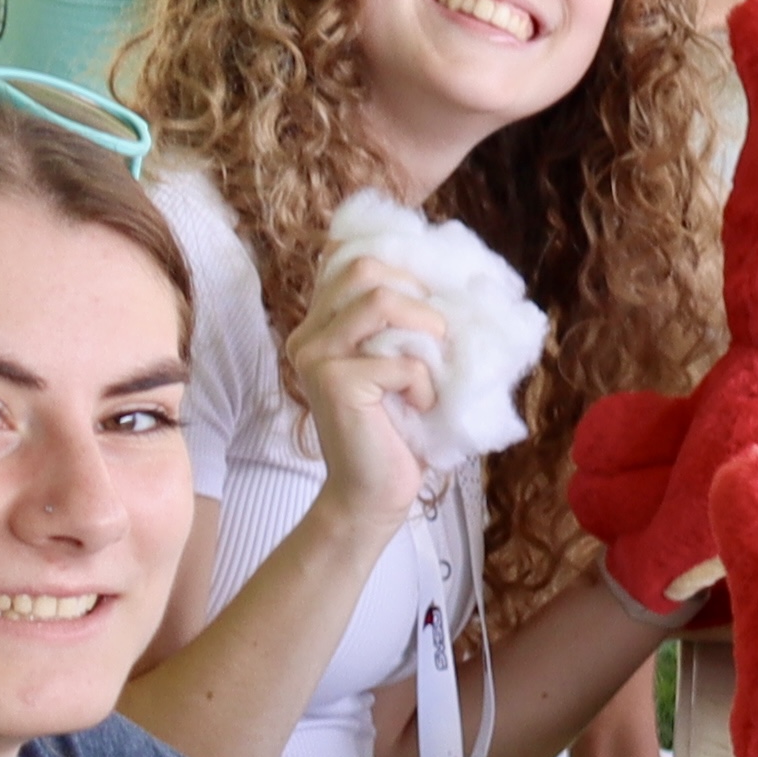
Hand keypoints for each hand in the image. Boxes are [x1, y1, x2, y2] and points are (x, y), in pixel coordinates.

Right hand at [284, 236, 449, 532]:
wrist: (374, 494)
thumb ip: (402, 327)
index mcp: (321, 326)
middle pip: (364, 270)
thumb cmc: (398, 432)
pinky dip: (425, 383)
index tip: (434, 290)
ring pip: (380, 303)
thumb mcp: (400, 367)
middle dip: (416, 290)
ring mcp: (316, 357)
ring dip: (426, 327)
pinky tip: (420, 406)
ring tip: (438, 362)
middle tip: (439, 328)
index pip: (351, 262)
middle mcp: (309, 336)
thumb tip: (448, 281)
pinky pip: (401, 362)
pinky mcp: (334, 383)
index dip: (401, 265)